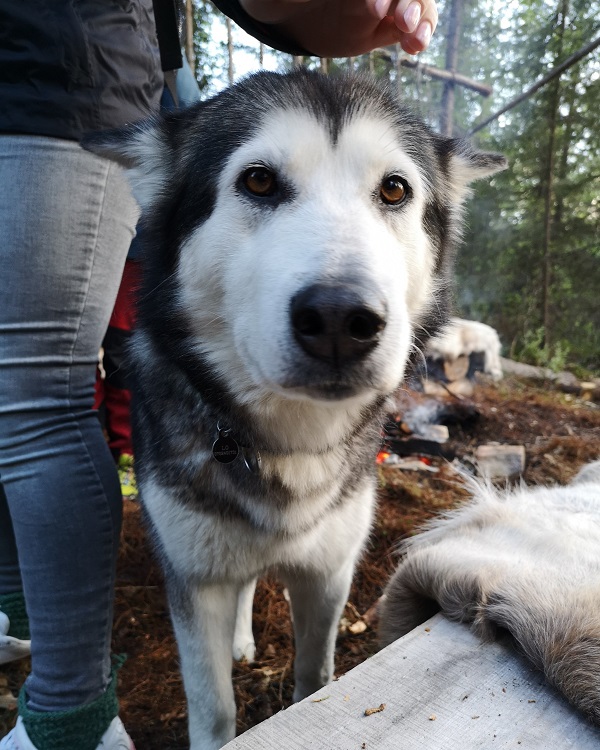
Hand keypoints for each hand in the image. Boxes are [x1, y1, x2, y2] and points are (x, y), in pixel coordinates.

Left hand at [239, 0, 437, 57]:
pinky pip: (409, 28)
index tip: (375, 7)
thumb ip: (320, 1)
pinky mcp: (383, 26)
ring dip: (422, 17)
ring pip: (416, 2)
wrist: (281, 9)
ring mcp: (383, 0)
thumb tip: (361, 3)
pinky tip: (414, 47)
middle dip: (410, 0)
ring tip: (414, 38)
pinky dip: (417, 35)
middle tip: (402, 20)